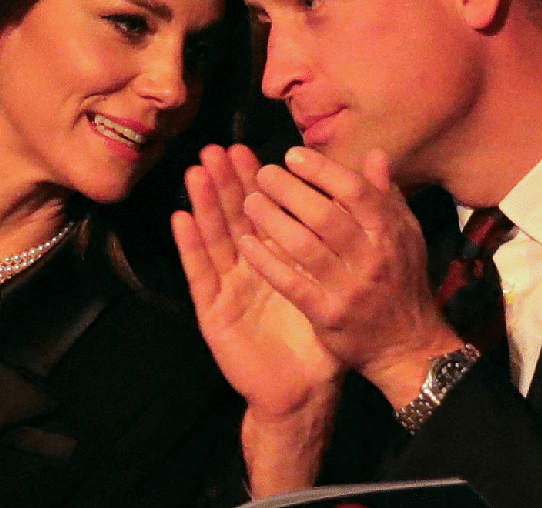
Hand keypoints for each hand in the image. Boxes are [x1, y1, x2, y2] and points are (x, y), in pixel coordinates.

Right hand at [172, 144, 341, 417]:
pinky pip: (201, 274)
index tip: (248, 150)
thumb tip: (360, 209)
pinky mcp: (213, 311)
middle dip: (226, 184)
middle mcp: (248, 268)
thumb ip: (344, 245)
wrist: (302, 392)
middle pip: (234, 218)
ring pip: (214, 238)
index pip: (263, 213)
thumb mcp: (336, 286)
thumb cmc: (321, 340)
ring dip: (204, 204)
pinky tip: (181, 218)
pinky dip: (189, 246)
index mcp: (276, 260)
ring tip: (197, 171)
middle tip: (216, 150)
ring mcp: (228, 288)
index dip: (254, 182)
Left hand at [240, 147, 462, 405]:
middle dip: (288, 190)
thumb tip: (375, 154)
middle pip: (323, 215)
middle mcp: (371, 257)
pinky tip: (246, 243)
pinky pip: (291, 283)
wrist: (407, 344)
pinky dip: (266, 261)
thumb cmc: (401, 280)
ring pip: (303, 246)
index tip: (291, 155)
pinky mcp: (328, 315)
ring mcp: (349, 288)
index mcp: (389, 232)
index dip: (321, 170)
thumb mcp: (405, 235)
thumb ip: (385, 196)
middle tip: (262, 175)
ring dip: (271, 220)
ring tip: (249, 202)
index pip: (355, 191)